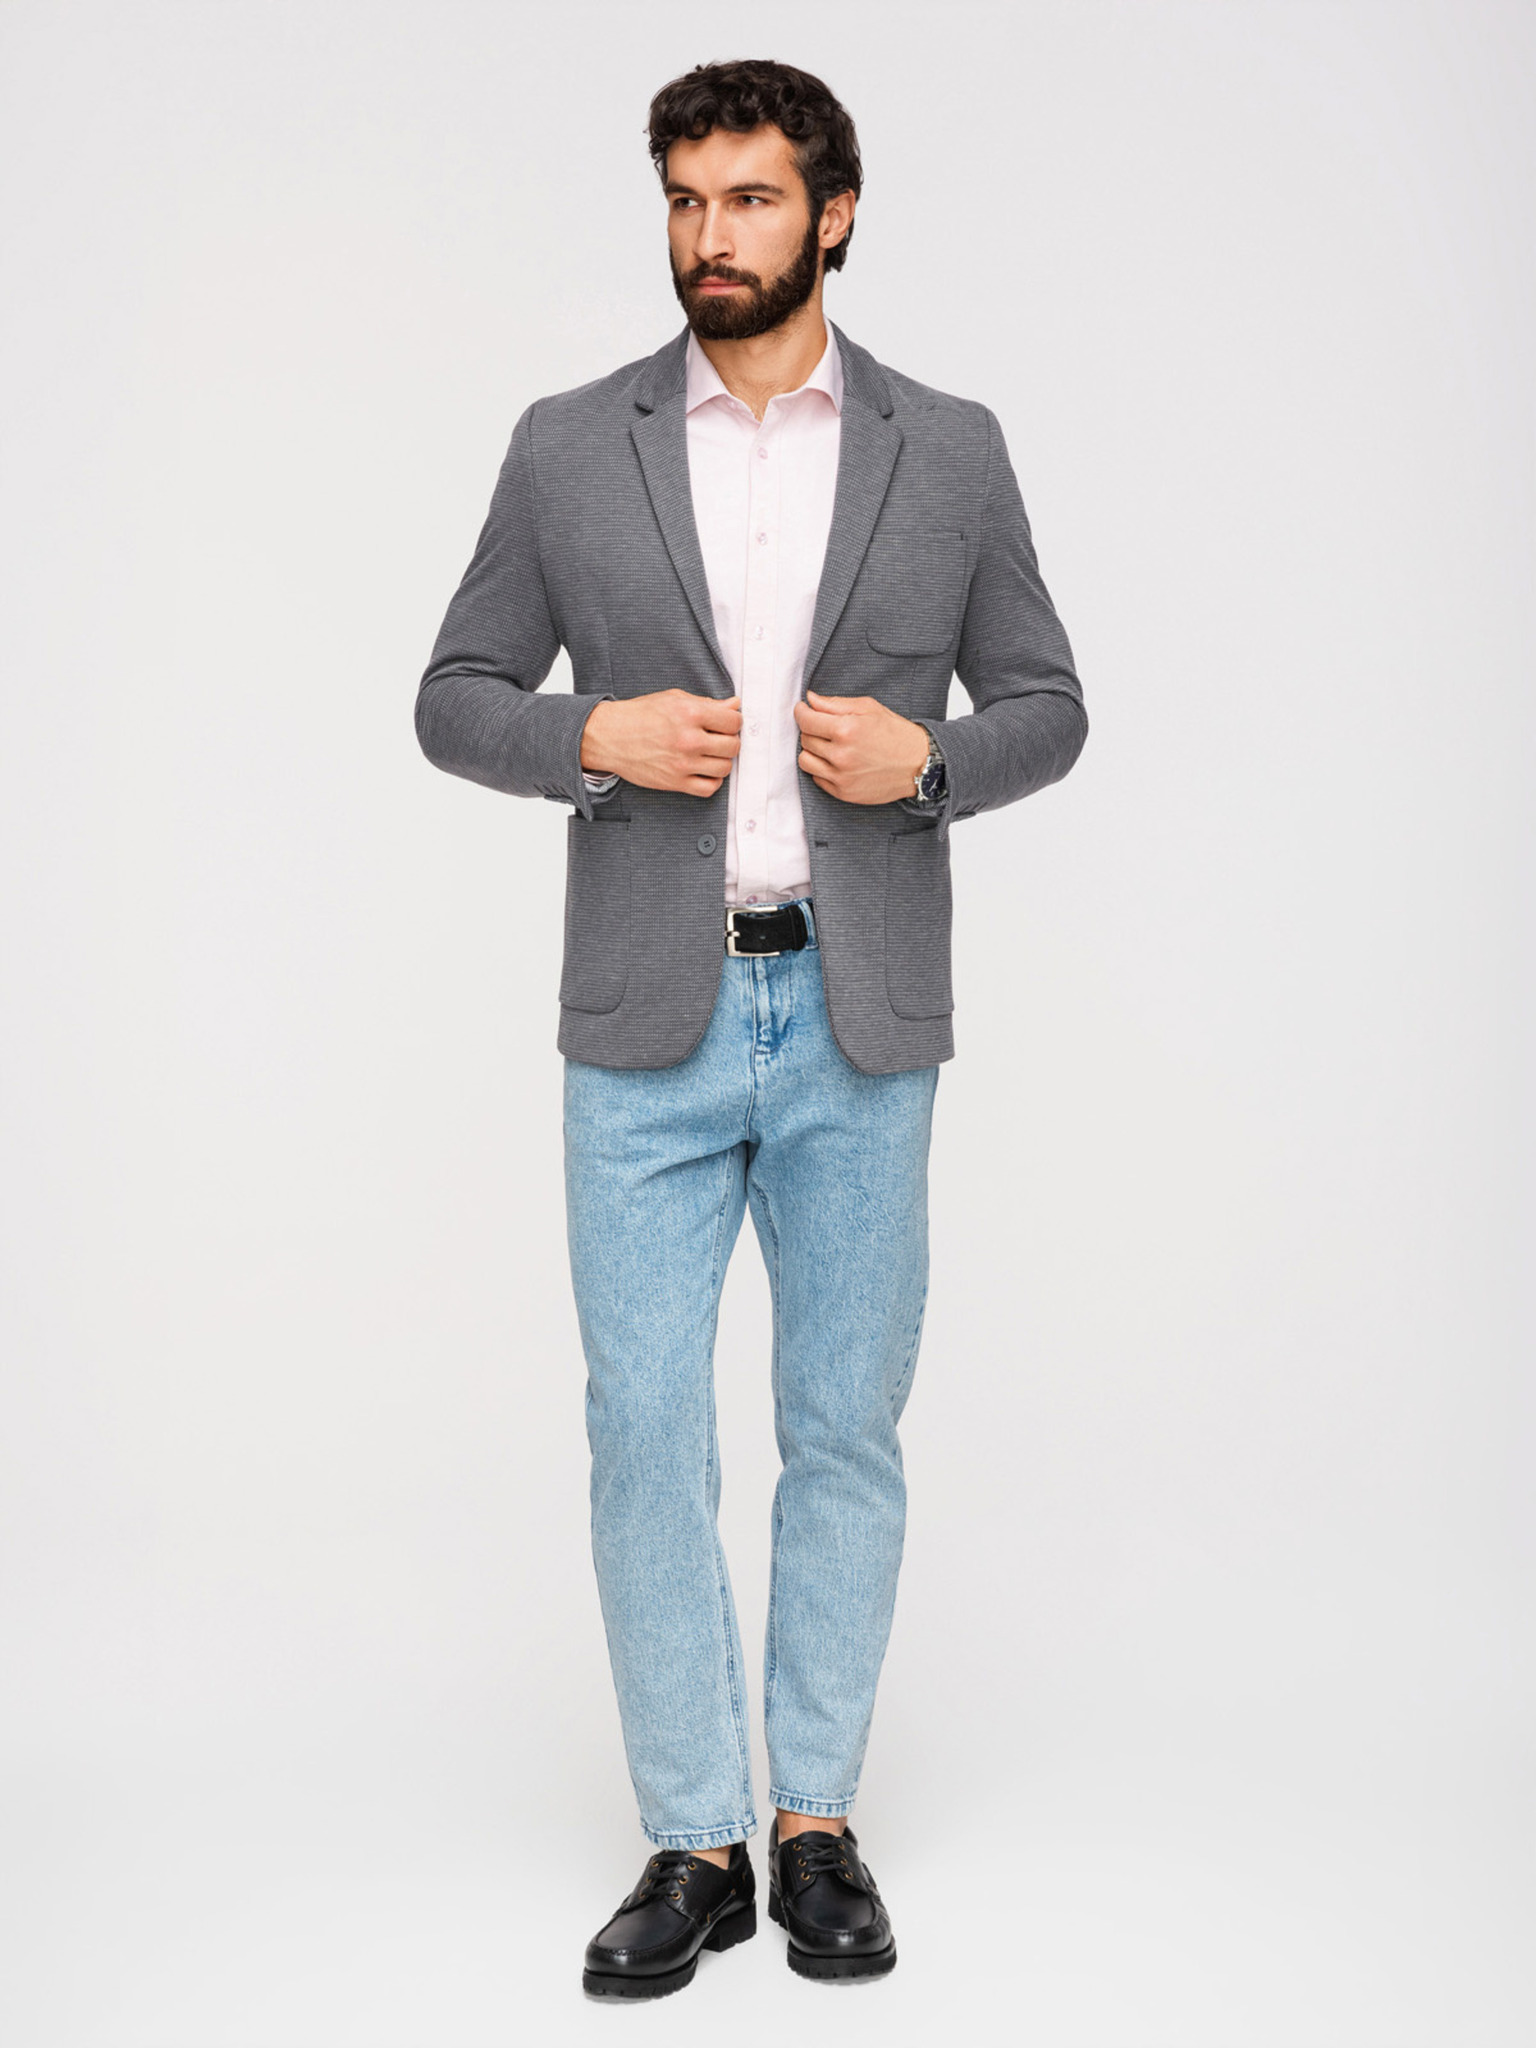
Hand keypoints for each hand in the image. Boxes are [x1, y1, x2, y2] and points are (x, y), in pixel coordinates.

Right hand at [581, 690, 741, 796]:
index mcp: (690, 713)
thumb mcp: (673, 699)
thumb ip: (707, 703)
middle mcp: (688, 739)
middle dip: (730, 741)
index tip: (727, 722)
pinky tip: (704, 770)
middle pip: (733, 746)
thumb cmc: (640, 715)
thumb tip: (734, 705)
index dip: (733, 721)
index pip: (733, 721)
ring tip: (710, 754)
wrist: (610, 736)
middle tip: (719, 738)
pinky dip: (712, 781)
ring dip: (721, 761)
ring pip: (724, 768)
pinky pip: (709, 788)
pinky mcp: (675, 782)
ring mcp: (683, 764)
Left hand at [794, 691, 930, 804]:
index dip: (801, 712)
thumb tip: (810, 700)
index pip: (806, 720)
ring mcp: (841, 777)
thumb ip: (835, 704)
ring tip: (827, 745)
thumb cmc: (896, 734)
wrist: (919, 765)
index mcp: (846, 730)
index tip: (803, 709)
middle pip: (805, 739)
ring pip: (805, 761)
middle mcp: (841, 755)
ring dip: (812, 751)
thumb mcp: (869, 708)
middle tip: (825, 727)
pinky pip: (817, 778)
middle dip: (811, 730)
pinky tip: (836, 761)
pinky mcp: (843, 793)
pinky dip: (821, 768)